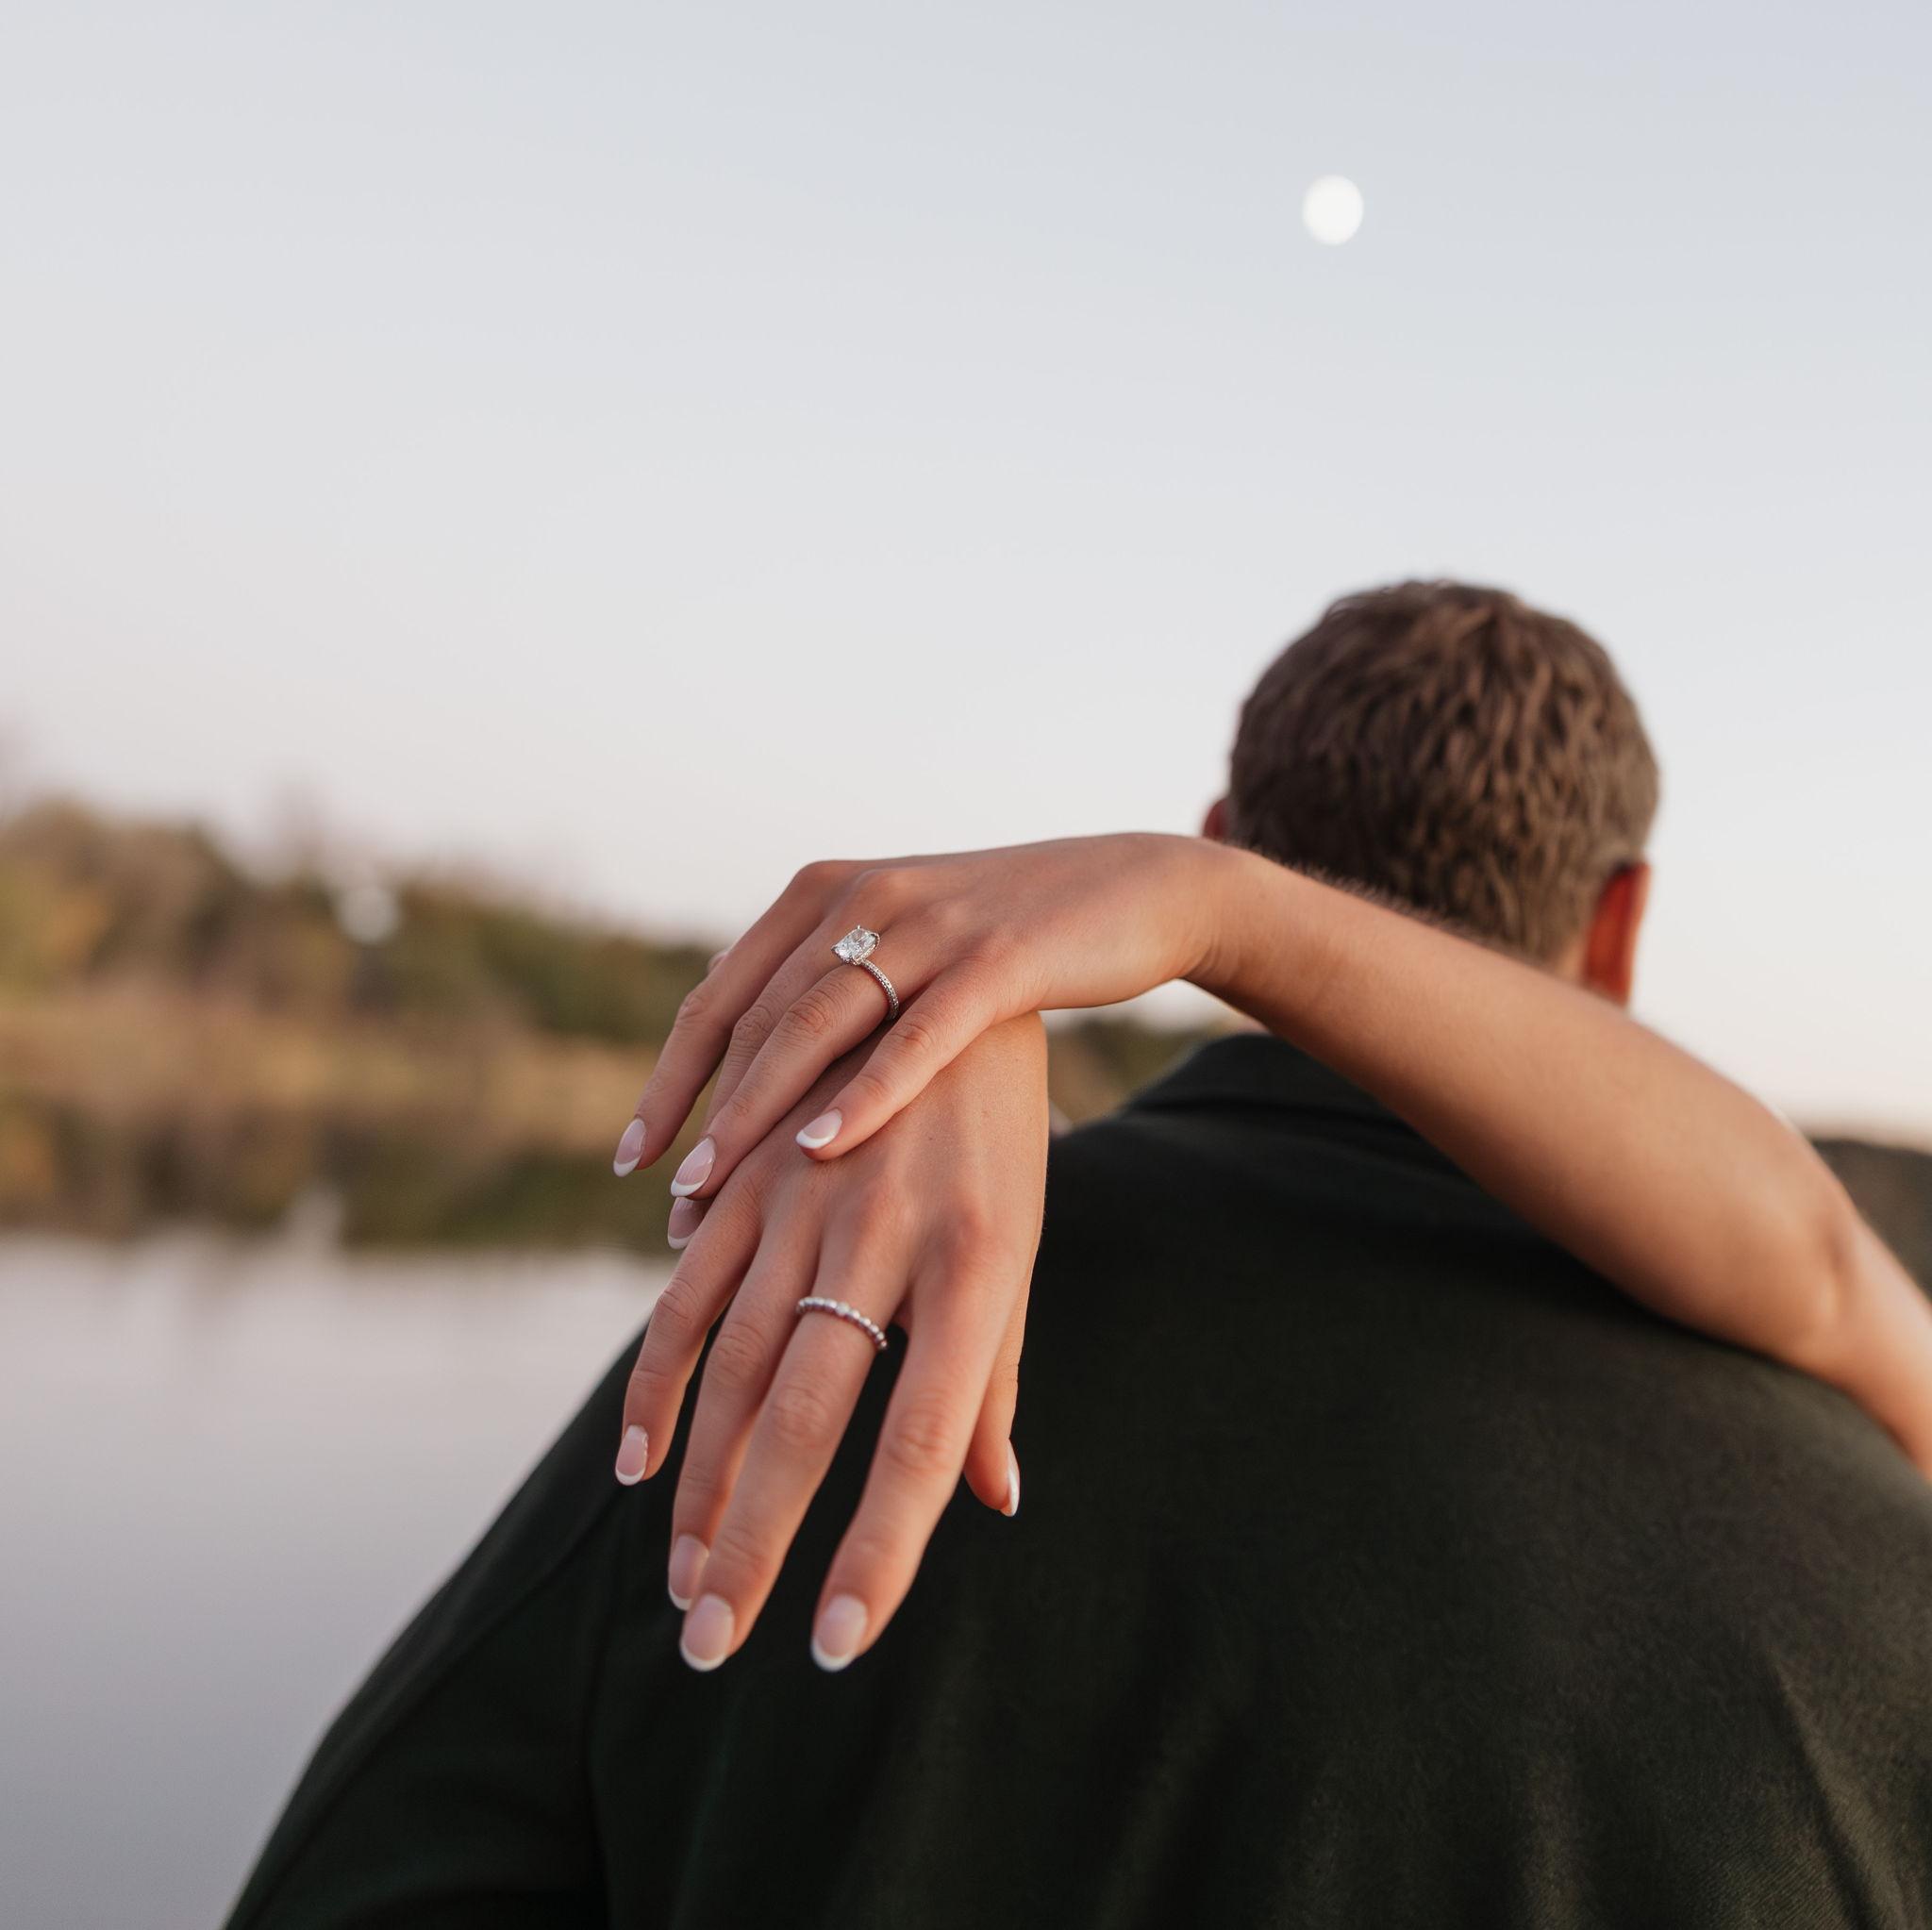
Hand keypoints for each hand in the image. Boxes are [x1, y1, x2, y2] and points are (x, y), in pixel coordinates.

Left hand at [612, 834, 1226, 1201]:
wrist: (1133, 890)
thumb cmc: (1008, 937)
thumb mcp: (903, 943)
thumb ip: (828, 984)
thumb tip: (747, 1058)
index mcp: (826, 891)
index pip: (721, 994)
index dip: (671, 1078)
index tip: (633, 1157)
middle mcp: (864, 895)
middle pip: (753, 1015)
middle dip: (703, 1113)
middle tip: (668, 1197)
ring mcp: (928, 925)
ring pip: (815, 1023)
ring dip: (754, 1109)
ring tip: (708, 1186)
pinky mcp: (996, 959)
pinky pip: (914, 1036)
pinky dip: (860, 1094)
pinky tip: (817, 1151)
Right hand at [615, 1016, 1050, 1670]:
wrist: (955, 980)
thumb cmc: (1000, 1144)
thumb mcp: (1017, 1251)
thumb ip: (996, 1377)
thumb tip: (994, 1504)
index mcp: (979, 1267)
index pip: (926, 1439)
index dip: (880, 1549)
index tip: (834, 1646)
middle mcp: (887, 1236)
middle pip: (807, 1417)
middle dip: (756, 1543)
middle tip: (711, 1647)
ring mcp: (807, 1199)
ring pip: (732, 1366)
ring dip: (698, 1485)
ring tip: (679, 1583)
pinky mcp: (750, 1172)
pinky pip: (687, 1291)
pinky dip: (659, 1383)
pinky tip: (641, 1461)